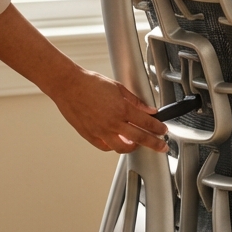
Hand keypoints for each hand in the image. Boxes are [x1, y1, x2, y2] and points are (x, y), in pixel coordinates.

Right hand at [46, 66, 168, 153]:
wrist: (69, 86)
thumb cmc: (90, 83)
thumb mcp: (118, 88)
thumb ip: (135, 101)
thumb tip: (149, 109)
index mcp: (122, 109)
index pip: (147, 122)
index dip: (158, 128)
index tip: (163, 130)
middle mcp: (112, 122)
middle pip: (139, 138)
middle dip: (154, 143)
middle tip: (161, 146)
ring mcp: (100, 131)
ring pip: (122, 148)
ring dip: (133, 147)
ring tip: (137, 144)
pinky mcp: (90, 135)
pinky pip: (105, 147)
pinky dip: (113, 146)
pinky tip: (117, 141)